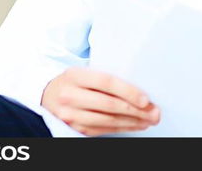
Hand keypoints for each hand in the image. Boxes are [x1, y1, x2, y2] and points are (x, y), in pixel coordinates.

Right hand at [41, 67, 160, 135]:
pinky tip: (134, 125)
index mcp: (75, 75)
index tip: (146, 99)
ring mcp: (70, 114)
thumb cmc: (74, 81)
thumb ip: (106, 77)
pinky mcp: (73, 127)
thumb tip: (139, 89)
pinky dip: (121, 128)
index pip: (106, 82)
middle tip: (154, 112)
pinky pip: (102, 130)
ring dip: (132, 122)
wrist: (47, 94)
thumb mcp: (84, 71)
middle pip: (109, 104)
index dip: (128, 91)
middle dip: (136, 110)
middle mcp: (70, 95)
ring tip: (148, 120)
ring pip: (107, 120)